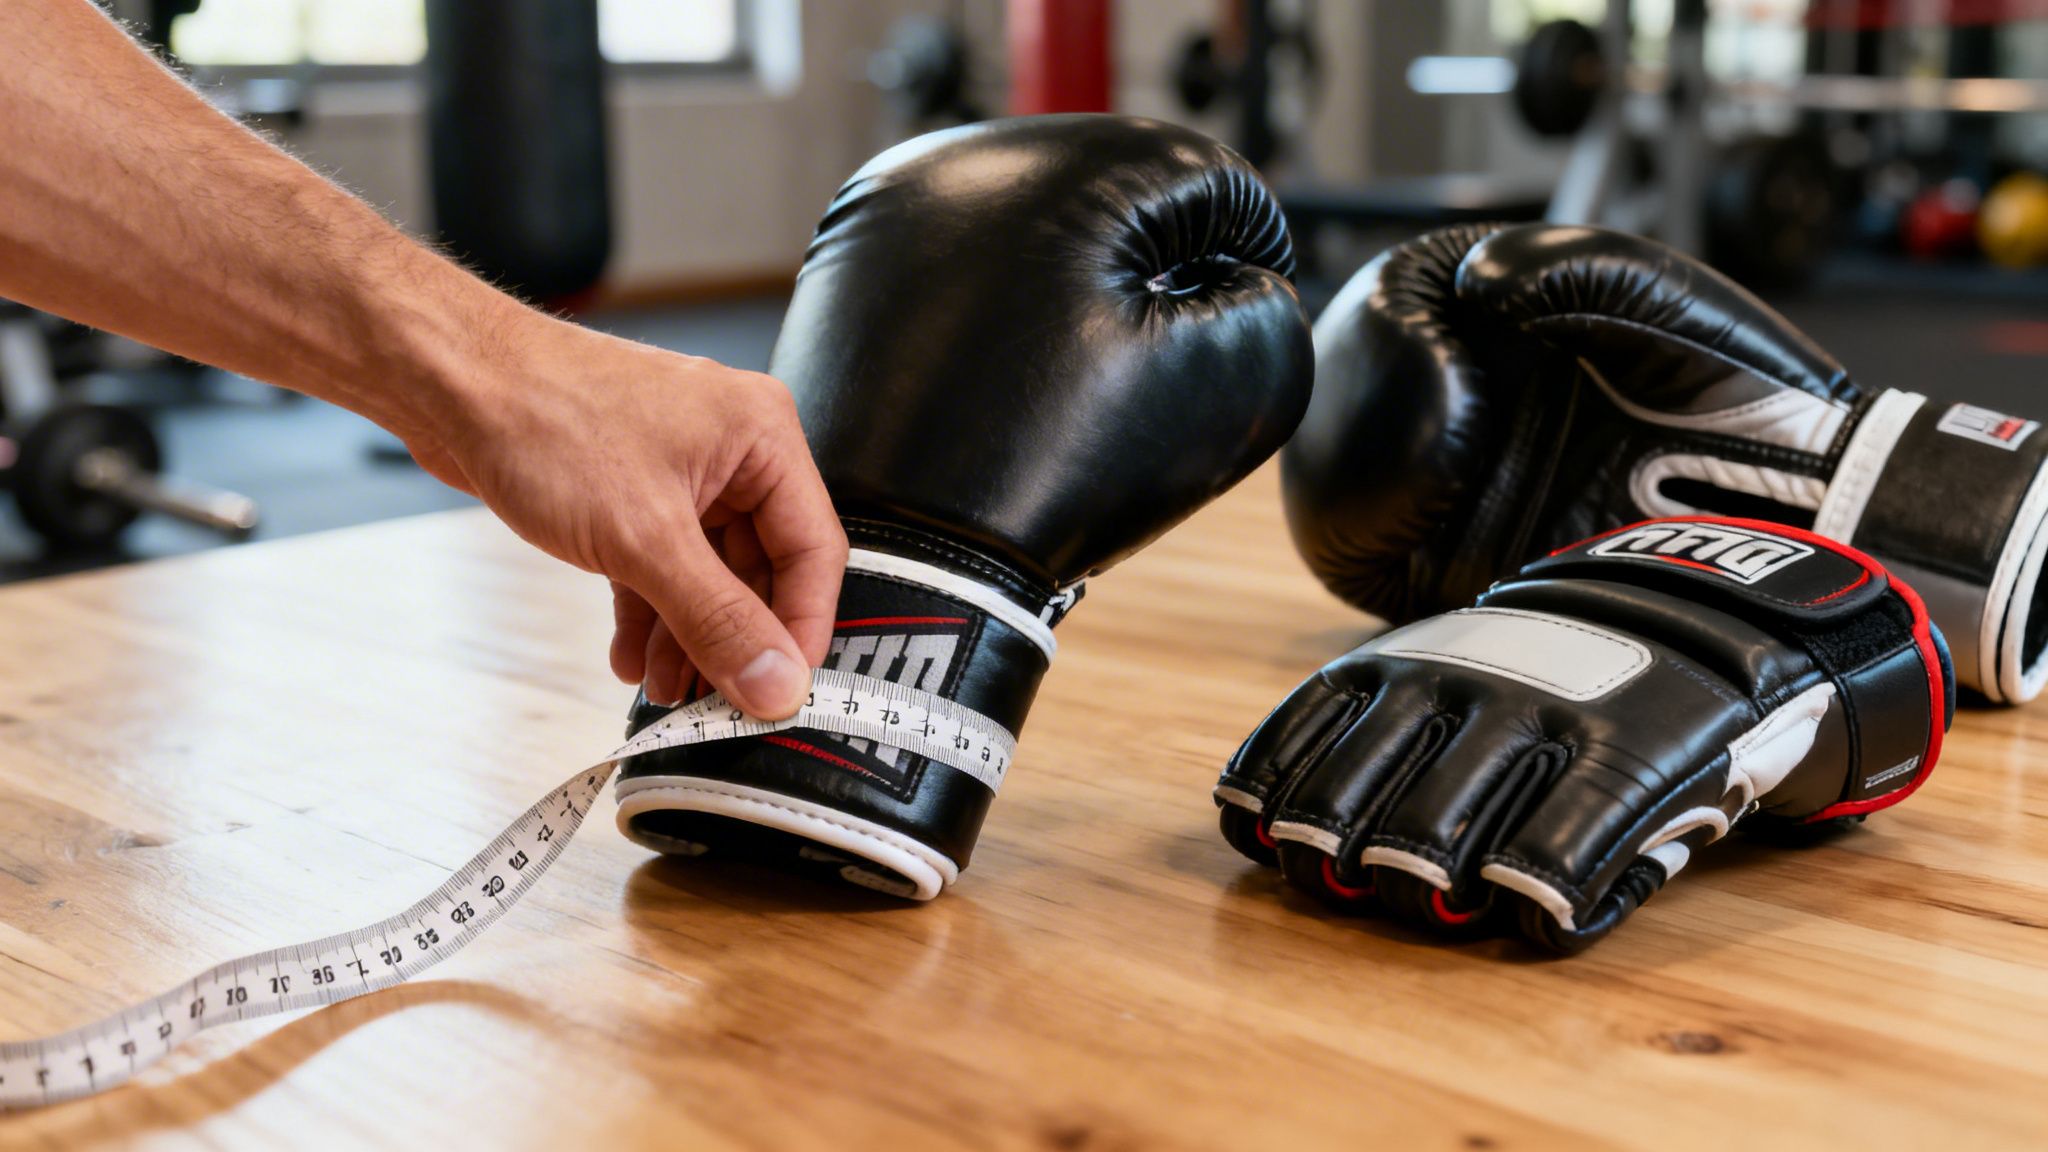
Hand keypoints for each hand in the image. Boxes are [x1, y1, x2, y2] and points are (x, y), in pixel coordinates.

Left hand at [406, 314, 844, 718]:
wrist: (449, 382)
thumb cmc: (542, 416)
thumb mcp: (644, 539)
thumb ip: (717, 619)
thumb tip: (774, 683)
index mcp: (761, 436)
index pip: (813, 550)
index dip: (801, 629)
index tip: (782, 690)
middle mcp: (732, 449)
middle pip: (762, 568)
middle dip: (732, 640)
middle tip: (716, 701)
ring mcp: (683, 470)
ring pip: (709, 574)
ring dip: (687, 636)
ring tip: (664, 688)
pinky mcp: (636, 490)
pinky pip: (663, 563)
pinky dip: (650, 611)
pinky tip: (631, 655)